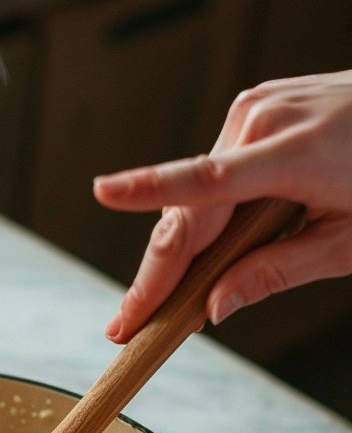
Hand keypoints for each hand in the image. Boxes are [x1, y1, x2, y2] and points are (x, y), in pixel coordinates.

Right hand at [94, 71, 351, 341]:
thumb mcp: (347, 242)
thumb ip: (276, 272)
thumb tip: (213, 307)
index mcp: (293, 154)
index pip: (208, 180)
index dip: (151, 187)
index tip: (105, 191)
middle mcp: (261, 120)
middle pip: (188, 212)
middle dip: (156, 275)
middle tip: (127, 326)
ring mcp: (255, 108)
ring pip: (196, 196)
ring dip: (184, 248)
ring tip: (167, 300)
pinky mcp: (253, 107)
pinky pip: (214, 172)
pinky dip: (206, 213)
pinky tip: (208, 249)